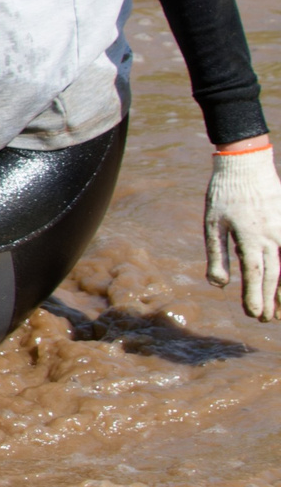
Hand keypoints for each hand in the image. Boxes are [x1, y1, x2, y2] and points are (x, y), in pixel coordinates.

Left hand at [205, 140, 280, 320]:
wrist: (246, 166)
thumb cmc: (224, 195)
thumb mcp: (213, 224)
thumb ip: (217, 255)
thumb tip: (218, 285)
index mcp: (250, 238)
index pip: (254, 274)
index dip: (254, 296)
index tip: (254, 315)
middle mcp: (272, 237)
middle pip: (274, 275)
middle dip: (270, 300)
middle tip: (265, 320)